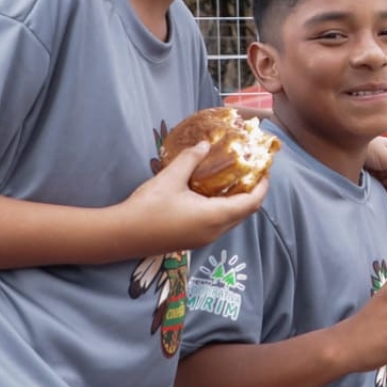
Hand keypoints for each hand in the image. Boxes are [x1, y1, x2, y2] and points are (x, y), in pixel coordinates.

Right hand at [121, 142, 267, 253]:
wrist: (121, 235)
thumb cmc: (147, 206)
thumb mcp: (170, 177)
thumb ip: (191, 159)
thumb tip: (205, 145)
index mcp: (215, 216)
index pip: (251, 202)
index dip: (262, 186)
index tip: (265, 170)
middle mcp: (215, 231)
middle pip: (245, 212)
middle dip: (252, 193)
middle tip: (252, 172)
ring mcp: (204, 239)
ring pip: (232, 220)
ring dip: (238, 202)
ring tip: (234, 180)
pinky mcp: (193, 240)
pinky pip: (219, 224)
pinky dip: (224, 209)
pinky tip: (212, 194)